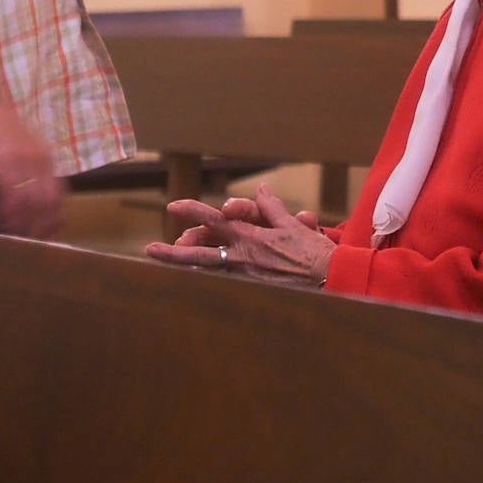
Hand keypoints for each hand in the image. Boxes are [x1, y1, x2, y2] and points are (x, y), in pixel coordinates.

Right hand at [0, 92, 62, 238]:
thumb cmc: (0, 124)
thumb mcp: (25, 146)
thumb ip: (31, 167)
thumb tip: (32, 196)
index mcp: (47, 157)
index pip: (58, 195)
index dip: (53, 218)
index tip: (46, 235)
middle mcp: (40, 159)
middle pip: (47, 203)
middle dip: (38, 227)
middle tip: (28, 243)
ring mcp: (23, 159)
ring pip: (28, 202)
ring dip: (20, 223)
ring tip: (11, 237)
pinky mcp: (3, 159)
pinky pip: (8, 193)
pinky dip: (5, 212)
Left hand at [144, 184, 334, 286]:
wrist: (331, 280)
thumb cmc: (314, 251)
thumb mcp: (291, 224)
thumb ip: (271, 208)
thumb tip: (261, 189)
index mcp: (250, 236)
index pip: (214, 219)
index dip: (192, 211)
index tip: (172, 207)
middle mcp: (242, 256)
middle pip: (200, 252)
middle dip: (174, 253)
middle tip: (152, 251)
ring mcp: (245, 277)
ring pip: (208, 271)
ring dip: (185, 269)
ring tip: (164, 268)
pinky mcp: (253, 293)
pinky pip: (225, 287)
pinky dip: (209, 285)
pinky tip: (194, 286)